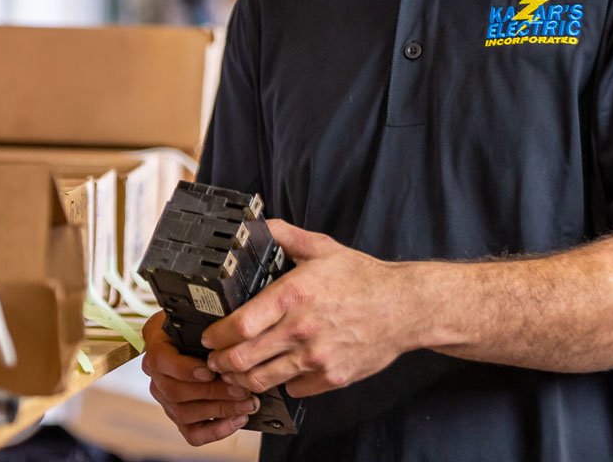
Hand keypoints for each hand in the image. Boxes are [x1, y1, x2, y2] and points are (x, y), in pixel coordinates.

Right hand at [141, 310, 262, 445]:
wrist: (197, 333)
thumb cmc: (202, 320)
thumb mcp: (200, 311)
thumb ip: (207, 318)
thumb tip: (230, 326)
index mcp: (156, 342)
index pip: (161, 360)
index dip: (185, 369)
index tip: (210, 370)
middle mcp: (156, 372)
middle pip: (175, 391)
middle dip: (213, 393)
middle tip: (242, 390)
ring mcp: (165, 397)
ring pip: (184, 413)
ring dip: (219, 411)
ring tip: (247, 404)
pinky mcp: (178, 415)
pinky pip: (191, 433)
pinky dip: (215, 430)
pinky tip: (236, 420)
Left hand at [201, 220, 414, 398]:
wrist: (405, 307)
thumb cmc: (363, 278)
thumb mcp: (322, 248)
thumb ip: (285, 236)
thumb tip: (259, 224)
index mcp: (293, 296)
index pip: (239, 326)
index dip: (215, 335)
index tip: (207, 336)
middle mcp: (300, 330)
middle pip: (242, 359)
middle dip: (220, 362)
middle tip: (214, 359)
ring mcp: (315, 358)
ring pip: (262, 380)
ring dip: (242, 378)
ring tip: (235, 371)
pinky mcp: (330, 378)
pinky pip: (293, 388)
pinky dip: (281, 382)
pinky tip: (278, 371)